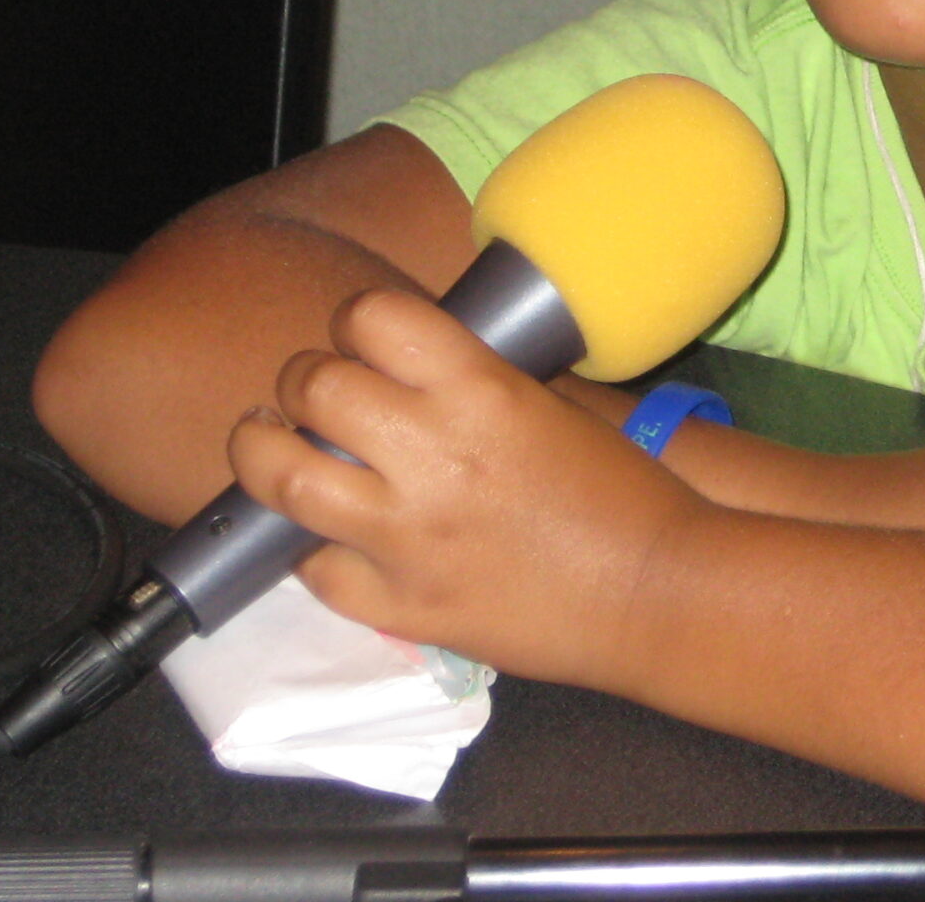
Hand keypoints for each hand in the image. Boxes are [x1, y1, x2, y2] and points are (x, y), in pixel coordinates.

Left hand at [225, 287, 704, 688]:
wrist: (657, 590)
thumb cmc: (620, 489)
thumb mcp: (551, 404)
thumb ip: (470, 381)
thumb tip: (402, 364)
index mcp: (480, 389)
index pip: (369, 317)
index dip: (353, 322)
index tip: (359, 340)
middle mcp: (432, 453)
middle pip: (312, 385)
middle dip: (305, 381)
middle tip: (319, 396)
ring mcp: (406, 535)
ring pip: (281, 474)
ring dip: (268, 450)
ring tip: (276, 446)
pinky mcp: (399, 606)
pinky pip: (312, 568)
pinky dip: (312, 547)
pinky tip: (329, 535)